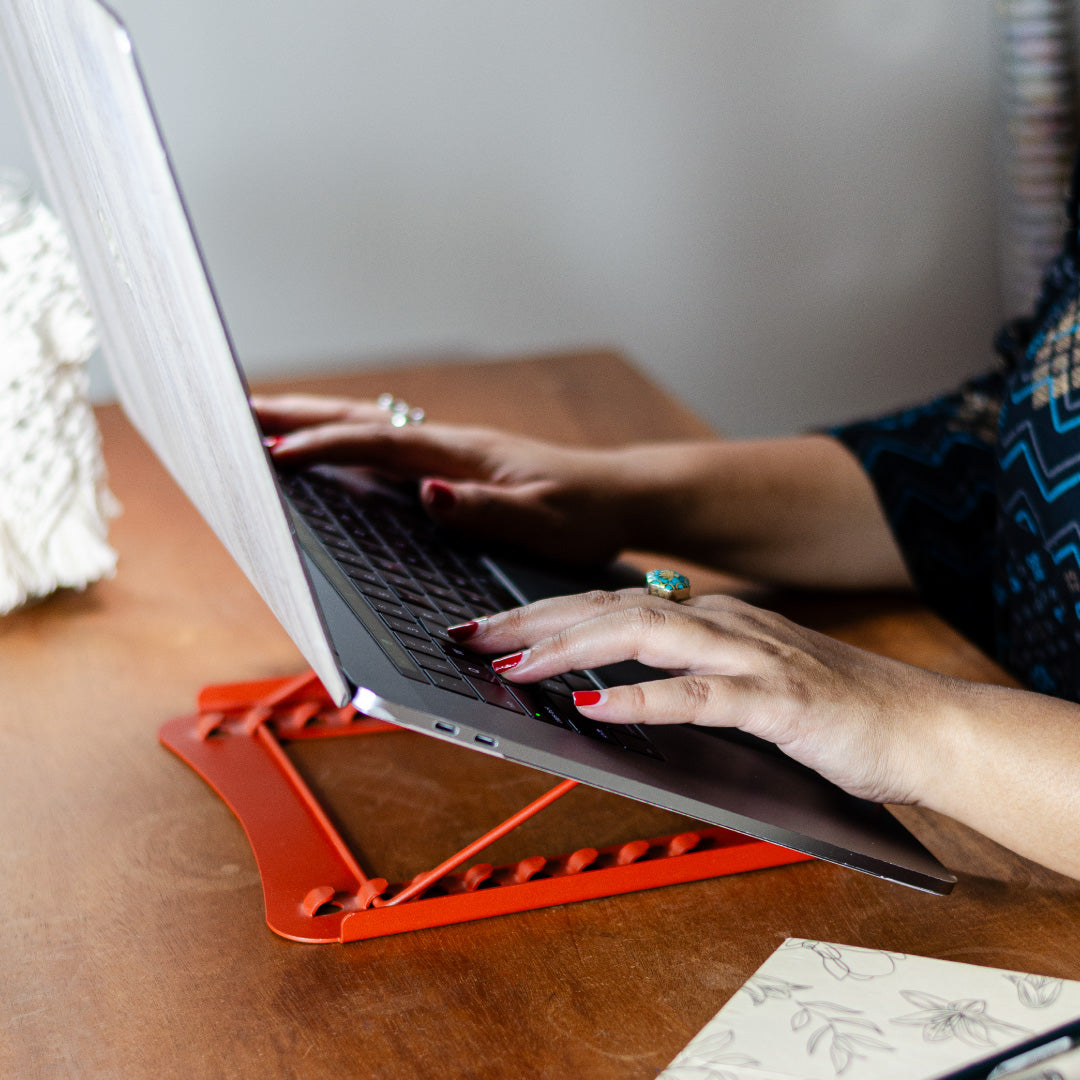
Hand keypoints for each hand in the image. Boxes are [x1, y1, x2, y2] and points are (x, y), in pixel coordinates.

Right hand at [252, 393, 654, 564]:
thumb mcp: (542, 522)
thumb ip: (485, 510)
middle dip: (299, 414)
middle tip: (237, 408)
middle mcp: (450, 443)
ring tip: (263, 420)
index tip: (273, 448)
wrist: (620, 495)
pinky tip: (332, 447)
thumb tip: (425, 492)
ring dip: (316, 420)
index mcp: (463, 454)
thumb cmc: (585, 513)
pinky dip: (347, 438)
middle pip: (362, 419)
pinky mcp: (455, 464)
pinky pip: (387, 444)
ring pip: (370, 425)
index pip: (380, 443)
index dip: (326, 444)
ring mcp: (451, 450)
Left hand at [452, 588, 960, 805]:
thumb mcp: (743, 678)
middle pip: (610, 607)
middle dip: (534, 621)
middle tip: (470, 636)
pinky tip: (596, 709)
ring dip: (573, 648)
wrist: (922, 723)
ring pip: (645, 635)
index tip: (486, 628)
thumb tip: (611, 683)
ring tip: (515, 665)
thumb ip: (684, 671)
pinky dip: (644, 701)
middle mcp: (721, 624)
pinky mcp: (777, 700)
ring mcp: (749, 657)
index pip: (609, 603)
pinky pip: (700, 696)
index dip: (543, 613)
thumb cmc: (830, 706)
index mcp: (709, 618)